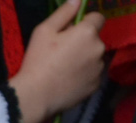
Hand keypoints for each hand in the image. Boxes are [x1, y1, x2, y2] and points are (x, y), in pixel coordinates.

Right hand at [9, 1, 107, 122]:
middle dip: (83, 43)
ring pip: (94, 57)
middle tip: (62, 54)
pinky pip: (92, 75)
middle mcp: (99, 48)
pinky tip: (68, 81)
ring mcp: (99, 68)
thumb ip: (63, 13)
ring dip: (85, 59)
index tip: (70, 33)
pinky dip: (84, 76)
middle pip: (95, 39)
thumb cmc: (38, 61)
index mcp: (87, 32)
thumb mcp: (44, 31)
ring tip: (65, 70)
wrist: (36, 96)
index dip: (84, 23)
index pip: (97, 18)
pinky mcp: (96, 85)